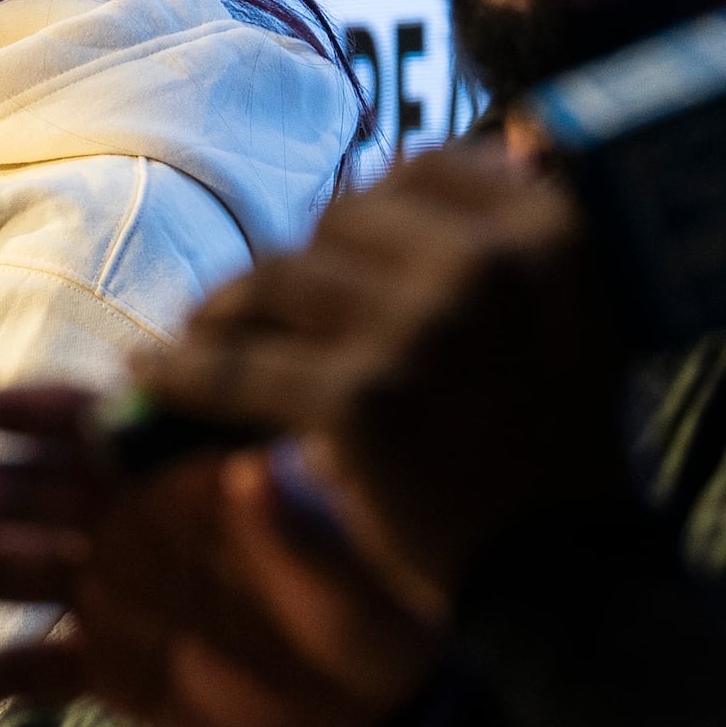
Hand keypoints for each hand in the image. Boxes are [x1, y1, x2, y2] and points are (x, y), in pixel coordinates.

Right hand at [0, 394, 442, 726]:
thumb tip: (261, 475)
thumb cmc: (372, 583)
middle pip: (5, 506)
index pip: (71, 425)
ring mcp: (103, 594)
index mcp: (159, 472)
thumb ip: (295, 512)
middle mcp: (115, 523)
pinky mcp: (108, 668)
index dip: (5, 413)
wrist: (387, 681)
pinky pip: (21, 671)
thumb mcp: (342, 541)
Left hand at [146, 142, 625, 601]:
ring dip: (229, 309)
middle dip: (302, 264)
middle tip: (269, 306)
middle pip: (343, 221)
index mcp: (550, 232)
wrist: (563, 573)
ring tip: (201, 332)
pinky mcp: (358, 399)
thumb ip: (517, 240)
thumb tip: (453, 153)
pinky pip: (236, 367)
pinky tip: (148, 376)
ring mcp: (419, 330)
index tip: (342, 244)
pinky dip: (181, 372)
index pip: (426, 170)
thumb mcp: (577, 316)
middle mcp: (488, 266)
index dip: (375, 206)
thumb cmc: (562, 448)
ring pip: (278, 281)